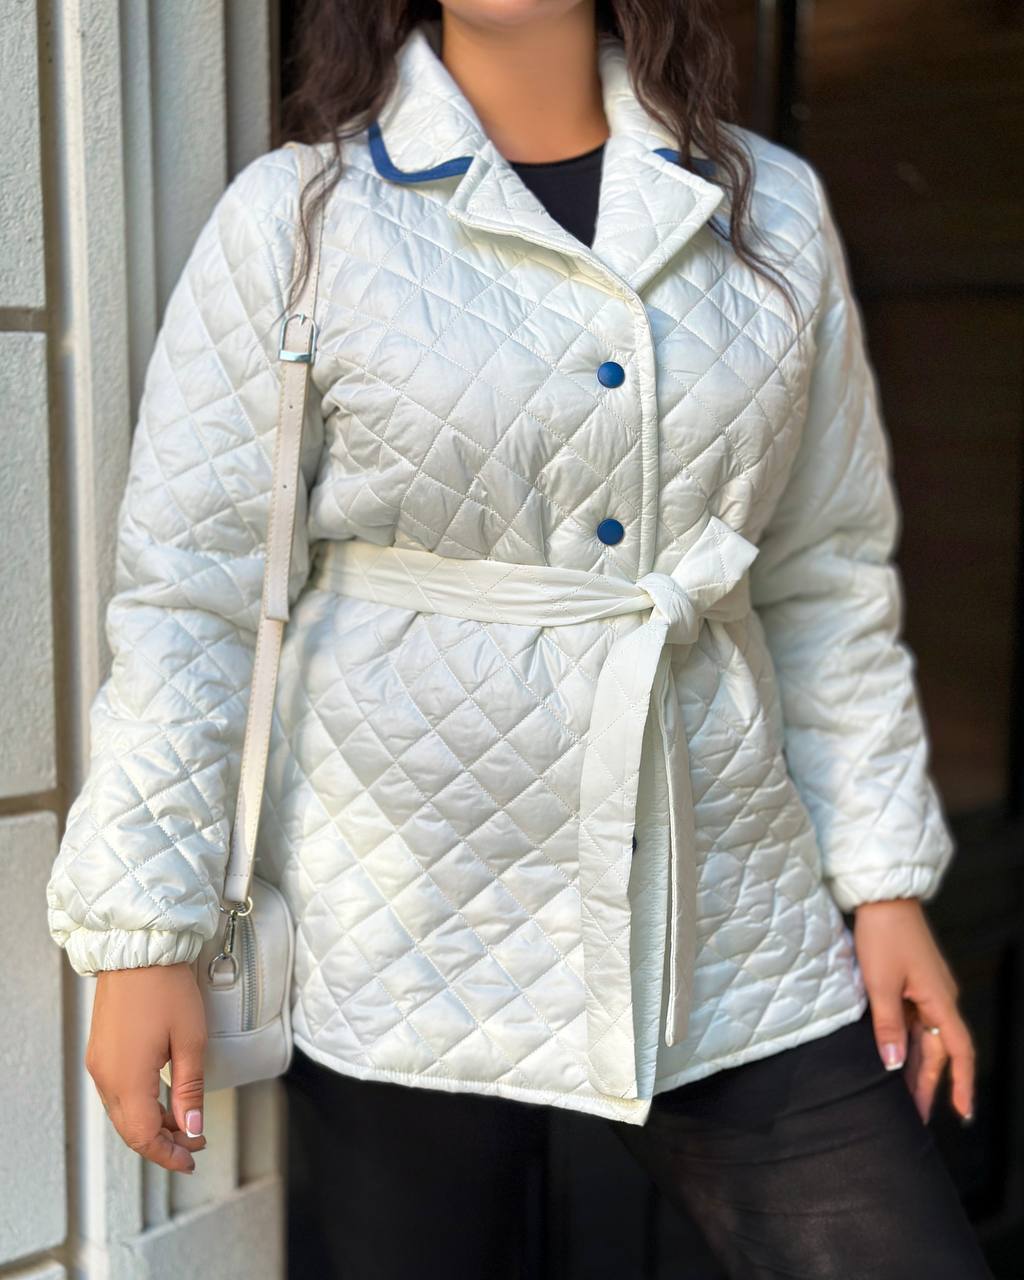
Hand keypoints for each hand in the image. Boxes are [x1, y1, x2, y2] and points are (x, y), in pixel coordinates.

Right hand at [85, 961, 207, 1173]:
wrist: (138, 950)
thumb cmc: (166, 989)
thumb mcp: (190, 1041)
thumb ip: (190, 1089)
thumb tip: (192, 1127)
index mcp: (127, 1079)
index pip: (144, 1137)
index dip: (168, 1154)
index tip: (192, 1158)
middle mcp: (106, 1077)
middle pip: (131, 1129)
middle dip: (163, 1142)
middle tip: (195, 1142)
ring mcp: (100, 1064)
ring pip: (124, 1113)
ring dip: (152, 1124)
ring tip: (185, 1123)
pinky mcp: (101, 1052)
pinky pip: (118, 1092)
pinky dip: (140, 1104)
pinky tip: (163, 1100)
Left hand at [852, 897, 974, 1125]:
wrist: (882, 896)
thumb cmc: (884, 935)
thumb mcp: (881, 983)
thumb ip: (888, 1026)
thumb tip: (895, 1066)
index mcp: (940, 1000)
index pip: (959, 1052)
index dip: (961, 1084)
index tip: (963, 1113)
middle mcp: (939, 998)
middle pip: (938, 1050)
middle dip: (928, 1084)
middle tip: (915, 1117)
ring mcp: (926, 990)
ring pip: (924, 1037)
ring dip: (914, 1065)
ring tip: (901, 1095)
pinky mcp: (911, 981)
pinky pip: (912, 1020)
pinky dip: (905, 1041)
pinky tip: (893, 1057)